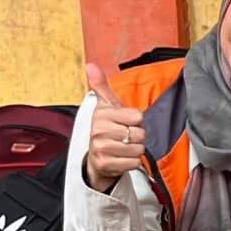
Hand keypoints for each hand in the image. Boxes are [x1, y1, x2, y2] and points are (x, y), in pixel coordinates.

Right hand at [81, 64, 146, 193]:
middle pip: (139, 133)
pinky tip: (122, 158)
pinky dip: (132, 162)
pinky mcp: (105, 164)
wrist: (95, 156)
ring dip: (135, 149)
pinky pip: (134, 162)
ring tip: (123, 147)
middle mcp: (99, 131)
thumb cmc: (105, 129)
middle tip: (124, 136)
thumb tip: (90, 65)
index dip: (136, 120)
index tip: (126, 122)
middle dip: (136, 136)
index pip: (137, 117)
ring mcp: (101, 149)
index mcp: (101, 115)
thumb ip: (101, 86)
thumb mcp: (105, 106)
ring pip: (138, 148)